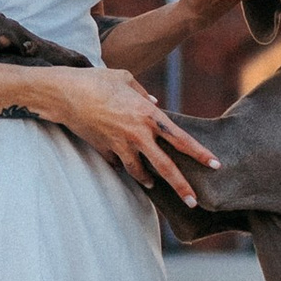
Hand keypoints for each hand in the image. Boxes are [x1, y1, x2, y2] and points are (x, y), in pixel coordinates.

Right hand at [45, 65, 218, 206]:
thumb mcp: (125, 78)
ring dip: (149, 179)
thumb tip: (155, 102)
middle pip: (166, 167)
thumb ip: (143, 93)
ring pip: (141, 172)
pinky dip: (124, 165)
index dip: (200, 154)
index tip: (216, 165)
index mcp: (149, 115)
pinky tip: (126, 165)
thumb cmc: (96, 81)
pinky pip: (119, 164)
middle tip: (194, 202)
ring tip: (154, 184)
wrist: (65, 94)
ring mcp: (120, 146)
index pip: (181, 140)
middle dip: (182, 187)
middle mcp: (138, 134)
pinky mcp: (104, 151)